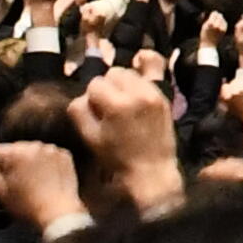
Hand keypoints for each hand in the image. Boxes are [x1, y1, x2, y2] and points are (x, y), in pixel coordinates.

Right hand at [0, 139, 91, 237]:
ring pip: (34, 151)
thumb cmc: (27, 205)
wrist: (59, 212)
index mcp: (15, 153)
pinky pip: (50, 155)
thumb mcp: (1, 192)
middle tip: (23, 182)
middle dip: (17, 162)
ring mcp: (52, 149)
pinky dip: (48, 163)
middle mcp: (34, 145)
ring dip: (33, 162)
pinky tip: (49, 179)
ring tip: (37, 182)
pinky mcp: (65, 155)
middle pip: (17, 148)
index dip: (0, 166)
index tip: (8, 180)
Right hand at [70, 67, 190, 217]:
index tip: (96, 112)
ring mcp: (153, 94)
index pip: (95, 83)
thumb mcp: (89, 137)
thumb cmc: (117, 158)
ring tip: (122, 105)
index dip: (92, 97)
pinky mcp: (163, 98)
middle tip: (108, 107)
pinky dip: (137, 88)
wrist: (151, 170)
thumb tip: (83, 96)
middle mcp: (137, 94)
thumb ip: (79, 111)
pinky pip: (145, 81)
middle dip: (107, 86)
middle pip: (113, 72)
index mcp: (117, 105)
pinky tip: (135, 105)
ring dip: (122, 85)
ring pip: (130, 74)